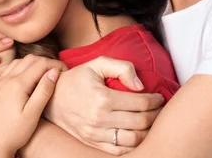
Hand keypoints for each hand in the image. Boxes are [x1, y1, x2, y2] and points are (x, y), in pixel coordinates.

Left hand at [0, 55, 62, 157]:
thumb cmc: (14, 134)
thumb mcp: (33, 114)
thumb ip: (44, 91)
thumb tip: (54, 71)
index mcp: (17, 84)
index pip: (40, 64)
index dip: (56, 64)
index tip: (66, 71)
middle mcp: (4, 79)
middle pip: (28, 60)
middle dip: (44, 62)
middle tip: (55, 71)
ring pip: (15, 63)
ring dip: (29, 63)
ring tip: (41, 73)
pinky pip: (1, 70)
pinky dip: (13, 67)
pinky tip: (18, 73)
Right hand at [44, 56, 164, 154]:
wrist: (51, 97)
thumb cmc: (77, 78)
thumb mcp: (97, 64)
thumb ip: (121, 68)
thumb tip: (140, 85)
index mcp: (102, 98)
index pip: (140, 103)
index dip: (155, 100)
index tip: (159, 97)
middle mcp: (99, 118)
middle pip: (140, 122)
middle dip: (155, 115)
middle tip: (159, 109)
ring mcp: (95, 133)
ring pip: (133, 139)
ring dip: (147, 132)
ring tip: (151, 122)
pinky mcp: (92, 142)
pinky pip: (119, 150)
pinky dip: (133, 145)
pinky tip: (137, 134)